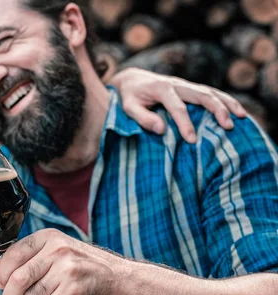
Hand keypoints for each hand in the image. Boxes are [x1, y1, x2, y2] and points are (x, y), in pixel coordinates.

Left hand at [0, 229, 125, 294]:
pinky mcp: (74, 291)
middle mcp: (57, 250)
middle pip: (18, 277)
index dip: (1, 272)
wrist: (116, 279)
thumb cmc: (80, 265)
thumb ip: (25, 256)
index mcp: (49, 237)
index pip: (12, 254)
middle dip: (9, 294)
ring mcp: (67, 270)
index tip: (1, 282)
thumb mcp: (54, 251)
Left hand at [110, 68, 246, 142]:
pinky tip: (237, 111)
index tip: (192, 140)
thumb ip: (142, 118)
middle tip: (228, 126)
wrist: (132, 79)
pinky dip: (226, 100)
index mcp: (162, 89)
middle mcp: (177, 84)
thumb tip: (161, 129)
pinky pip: (211, 93)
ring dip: (227, 103)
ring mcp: (186, 85)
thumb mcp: (128, 107)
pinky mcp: (190, 88)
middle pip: (202, 94)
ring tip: (241, 117)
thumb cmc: (129, 96)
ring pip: (211, 91)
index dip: (185, 124)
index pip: (177, 107)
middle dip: (217, 109)